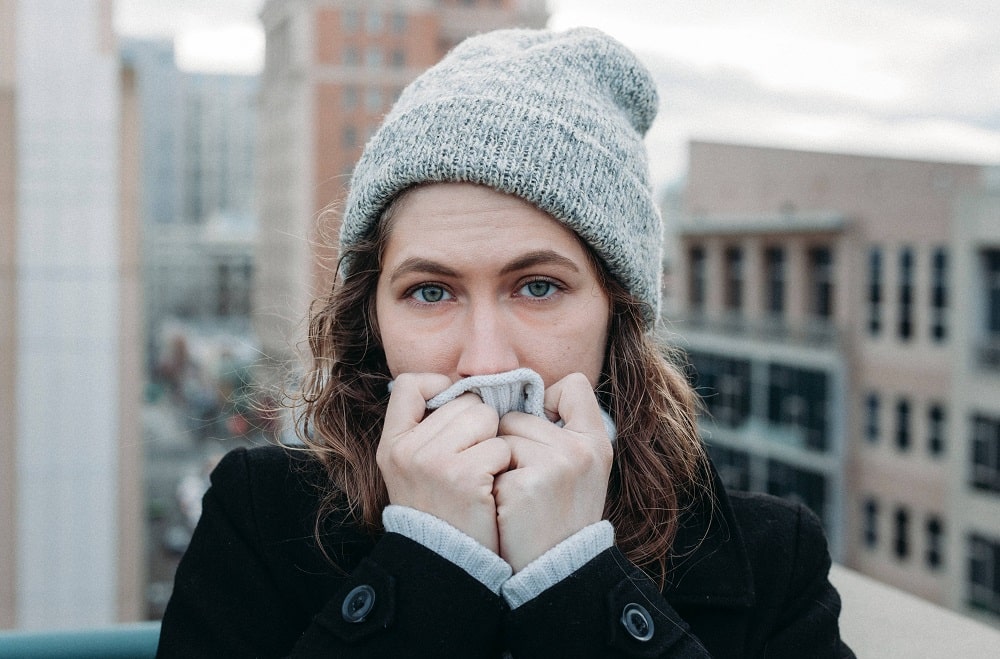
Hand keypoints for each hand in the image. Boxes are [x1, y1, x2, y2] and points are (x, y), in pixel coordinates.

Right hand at [377, 373, 511, 552]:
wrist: (449, 563)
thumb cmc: (441, 510)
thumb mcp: (414, 469)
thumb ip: (428, 430)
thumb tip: (464, 389)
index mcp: (392, 443)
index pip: (411, 385)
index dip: (439, 388)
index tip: (455, 413)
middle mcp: (408, 449)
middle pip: (464, 401)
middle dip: (479, 425)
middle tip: (474, 459)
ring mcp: (434, 462)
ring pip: (487, 418)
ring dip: (495, 443)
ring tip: (483, 473)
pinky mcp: (465, 476)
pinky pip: (502, 446)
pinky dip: (505, 465)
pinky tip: (492, 488)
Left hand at [493, 373, 612, 571]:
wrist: (555, 571)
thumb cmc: (559, 515)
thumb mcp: (579, 468)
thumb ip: (561, 429)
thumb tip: (519, 393)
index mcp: (597, 440)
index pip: (573, 385)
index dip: (548, 402)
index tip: (542, 434)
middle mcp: (581, 448)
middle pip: (518, 413)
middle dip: (510, 442)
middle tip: (525, 482)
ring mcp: (555, 465)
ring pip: (499, 436)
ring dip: (496, 462)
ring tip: (515, 495)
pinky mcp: (525, 484)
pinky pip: (488, 460)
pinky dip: (489, 482)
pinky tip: (505, 507)